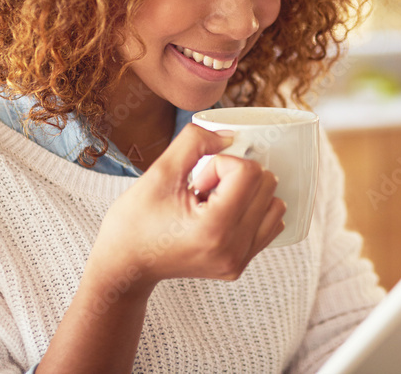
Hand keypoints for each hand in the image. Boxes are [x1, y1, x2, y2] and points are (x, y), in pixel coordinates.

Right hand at [87, 123, 285, 294]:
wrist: (124, 266)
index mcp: (214, 229)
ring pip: (275, 204)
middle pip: (267, 184)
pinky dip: (252, 210)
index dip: (222, 164)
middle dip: (234, 177)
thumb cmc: (134, 220)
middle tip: (202, 190)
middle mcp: (233, 250)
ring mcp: (239, 261)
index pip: (249, 172)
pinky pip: (270, 224)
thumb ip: (195, 141)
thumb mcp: (159, 172)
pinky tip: (221, 215)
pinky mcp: (240, 265)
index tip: (197, 180)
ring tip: (212, 204)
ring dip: (247, 194)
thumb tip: (231, 135)